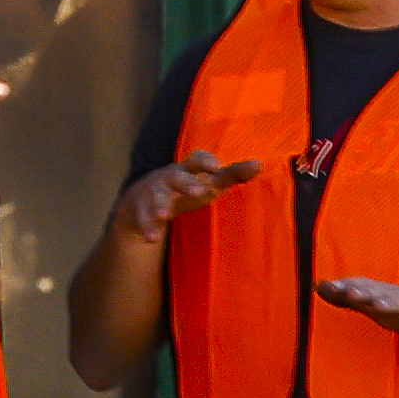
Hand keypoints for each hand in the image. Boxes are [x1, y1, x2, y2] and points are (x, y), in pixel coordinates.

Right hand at [113, 154, 262, 240]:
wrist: (140, 201)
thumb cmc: (184, 189)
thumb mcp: (207, 183)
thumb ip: (231, 175)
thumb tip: (259, 164)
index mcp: (186, 169)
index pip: (196, 159)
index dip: (205, 161)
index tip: (217, 167)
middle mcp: (168, 178)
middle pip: (175, 176)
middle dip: (186, 183)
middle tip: (201, 190)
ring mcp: (152, 193)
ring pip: (155, 198)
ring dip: (159, 205)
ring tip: (163, 214)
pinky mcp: (139, 211)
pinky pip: (142, 220)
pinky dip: (147, 228)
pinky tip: (152, 238)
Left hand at [315, 273, 398, 352]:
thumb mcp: (378, 306)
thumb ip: (350, 298)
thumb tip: (319, 287)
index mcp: (385, 296)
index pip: (363, 287)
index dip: (346, 286)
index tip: (325, 286)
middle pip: (380, 293)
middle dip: (364, 291)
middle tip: (347, 290)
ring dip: (391, 303)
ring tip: (377, 304)